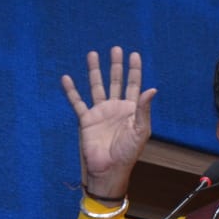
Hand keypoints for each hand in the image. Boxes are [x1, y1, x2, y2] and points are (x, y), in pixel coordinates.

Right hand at [60, 46, 155, 198]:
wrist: (109, 169)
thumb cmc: (128, 153)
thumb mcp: (140, 131)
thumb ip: (143, 110)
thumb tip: (151, 89)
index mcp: (131, 110)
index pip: (133, 85)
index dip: (134, 70)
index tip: (134, 54)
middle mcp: (115, 108)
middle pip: (115, 81)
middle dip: (116, 65)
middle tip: (116, 49)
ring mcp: (100, 113)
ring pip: (96, 86)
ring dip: (95, 71)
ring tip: (92, 54)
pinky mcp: (86, 120)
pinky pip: (77, 102)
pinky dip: (71, 91)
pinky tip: (66, 78)